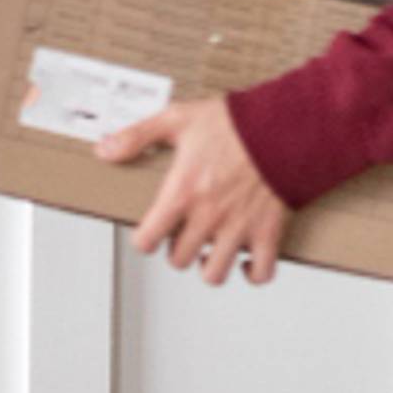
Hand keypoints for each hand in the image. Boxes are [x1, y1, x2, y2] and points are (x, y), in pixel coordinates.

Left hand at [96, 99, 288, 286]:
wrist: (287, 125)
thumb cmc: (236, 122)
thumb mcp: (178, 119)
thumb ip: (138, 135)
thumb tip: (105, 151)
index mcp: (183, 192)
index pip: (148, 239)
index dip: (144, 240)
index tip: (150, 234)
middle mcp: (209, 217)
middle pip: (179, 260)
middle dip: (177, 251)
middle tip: (183, 237)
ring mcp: (239, 228)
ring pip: (214, 274)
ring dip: (209, 266)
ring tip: (209, 252)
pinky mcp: (268, 232)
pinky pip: (261, 272)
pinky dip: (252, 273)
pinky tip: (244, 261)